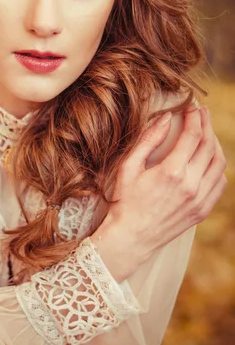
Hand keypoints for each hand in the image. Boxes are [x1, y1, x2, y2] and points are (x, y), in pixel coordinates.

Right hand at [91, 105, 226, 280]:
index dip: (194, 117)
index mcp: (172, 172)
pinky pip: (220, 183)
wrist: (131, 237)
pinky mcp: (202, 210)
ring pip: (219, 164)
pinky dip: (219, 166)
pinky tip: (209, 158)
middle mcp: (191, 185)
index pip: (193, 135)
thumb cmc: (125, 201)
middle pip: (209, 146)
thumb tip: (167, 118)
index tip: (191, 106)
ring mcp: (199, 200)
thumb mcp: (129, 167)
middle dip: (207, 124)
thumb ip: (149, 140)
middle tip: (201, 113)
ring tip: (206, 132)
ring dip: (215, 144)